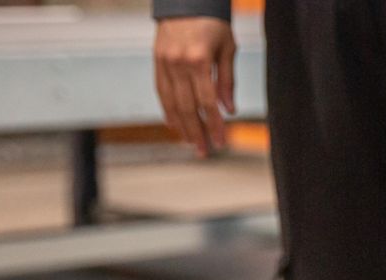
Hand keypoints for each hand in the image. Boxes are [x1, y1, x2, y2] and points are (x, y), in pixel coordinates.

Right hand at [153, 17, 235, 156]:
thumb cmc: (214, 23)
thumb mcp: (228, 48)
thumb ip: (227, 81)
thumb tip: (229, 110)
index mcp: (200, 59)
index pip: (208, 102)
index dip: (215, 125)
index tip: (221, 142)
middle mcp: (179, 63)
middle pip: (188, 107)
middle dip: (197, 132)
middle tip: (204, 151)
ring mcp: (165, 62)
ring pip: (171, 102)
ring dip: (182, 126)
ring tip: (191, 143)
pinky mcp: (157, 60)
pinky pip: (161, 91)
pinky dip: (168, 110)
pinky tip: (175, 125)